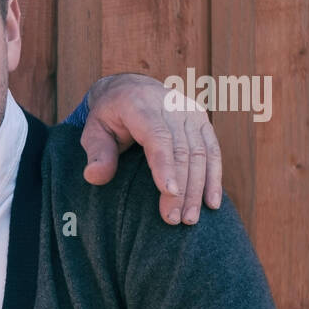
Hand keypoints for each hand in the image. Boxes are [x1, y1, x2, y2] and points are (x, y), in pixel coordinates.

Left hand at [79, 72, 222, 224]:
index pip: (158, 137)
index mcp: (140, 106)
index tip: (169, 193)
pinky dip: (214, 178)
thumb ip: (97, 153)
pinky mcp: (202, 121)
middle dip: (181, 188)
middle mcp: (171, 106)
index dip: (165, 165)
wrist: (131, 88)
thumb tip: (94, 177)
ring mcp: (190, 112)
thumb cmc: (108, 116)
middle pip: (182, 150)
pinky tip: (212, 203)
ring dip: (198, 189)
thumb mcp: (93, 131)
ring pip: (201, 153)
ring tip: (190, 219)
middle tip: (174, 220)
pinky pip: (212, 151)